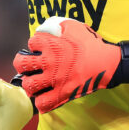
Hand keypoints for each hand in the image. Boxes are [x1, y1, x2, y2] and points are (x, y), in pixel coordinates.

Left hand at [13, 17, 128, 112]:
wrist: (107, 63)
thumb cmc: (92, 45)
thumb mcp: (76, 27)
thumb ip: (60, 26)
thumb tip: (50, 28)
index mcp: (52, 45)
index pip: (31, 42)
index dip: (34, 44)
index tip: (39, 47)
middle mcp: (49, 62)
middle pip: (22, 64)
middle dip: (21, 63)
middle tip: (27, 65)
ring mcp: (54, 80)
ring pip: (29, 85)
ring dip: (29, 83)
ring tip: (34, 82)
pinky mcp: (62, 94)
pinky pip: (43, 103)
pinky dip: (41, 102)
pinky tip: (44, 96)